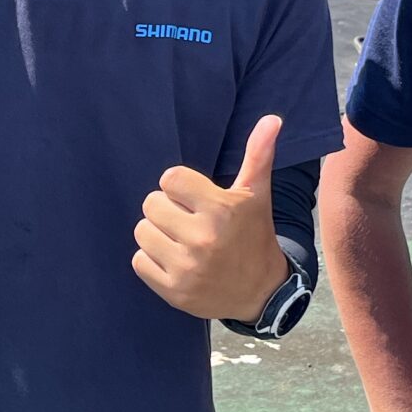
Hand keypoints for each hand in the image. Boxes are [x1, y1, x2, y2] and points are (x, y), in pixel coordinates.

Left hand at [131, 114, 289, 318]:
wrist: (261, 293)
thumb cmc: (253, 235)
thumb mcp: (257, 195)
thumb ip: (258, 154)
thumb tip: (272, 118)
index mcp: (221, 209)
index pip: (169, 179)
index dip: (180, 187)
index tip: (196, 199)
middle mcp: (203, 239)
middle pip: (151, 204)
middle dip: (167, 209)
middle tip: (188, 221)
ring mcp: (187, 268)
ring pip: (142, 231)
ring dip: (157, 234)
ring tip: (180, 240)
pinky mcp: (174, 291)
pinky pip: (138, 261)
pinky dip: (152, 260)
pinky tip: (175, 261)